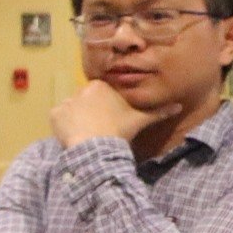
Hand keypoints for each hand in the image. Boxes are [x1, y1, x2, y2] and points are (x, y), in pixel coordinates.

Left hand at [53, 80, 178, 146]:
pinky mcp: (54, 115)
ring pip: (72, 110)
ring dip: (77, 119)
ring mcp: (65, 102)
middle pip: (86, 101)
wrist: (97, 146)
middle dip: (91, 112)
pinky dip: (64, 126)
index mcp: (99, 86)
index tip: (111, 120)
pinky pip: (59, 119)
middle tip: (100, 128)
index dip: (106, 108)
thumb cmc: (119, 130)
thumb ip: (158, 111)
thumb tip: (178, 106)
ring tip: (88, 133)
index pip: (101, 94)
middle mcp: (79, 90)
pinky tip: (75, 135)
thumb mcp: (140, 119)